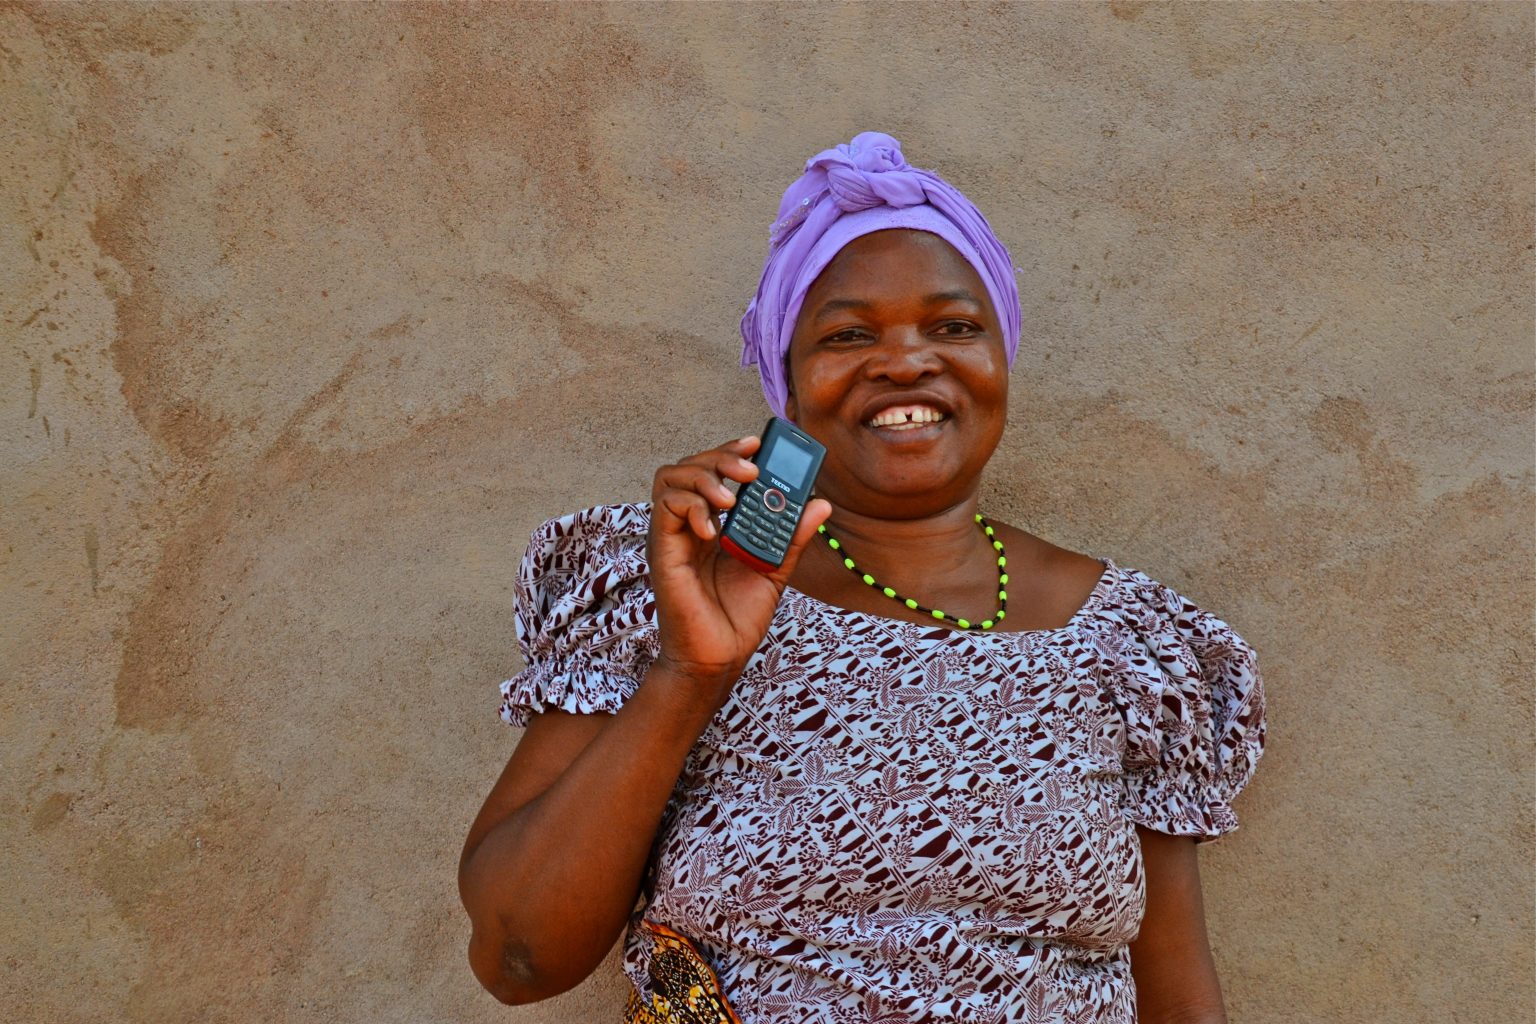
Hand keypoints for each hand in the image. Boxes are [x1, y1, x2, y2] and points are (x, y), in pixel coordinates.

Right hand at [646, 434, 831, 708]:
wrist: (719, 658)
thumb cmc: (737, 616)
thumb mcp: (774, 569)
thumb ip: (791, 536)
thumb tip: (820, 503)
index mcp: (712, 523)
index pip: (713, 471)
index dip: (731, 452)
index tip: (757, 444)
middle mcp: (688, 523)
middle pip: (691, 465)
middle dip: (721, 457)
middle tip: (751, 469)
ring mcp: (672, 535)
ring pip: (671, 477)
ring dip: (704, 477)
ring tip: (733, 498)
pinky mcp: (661, 551)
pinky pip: (665, 507)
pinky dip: (691, 506)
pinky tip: (714, 528)